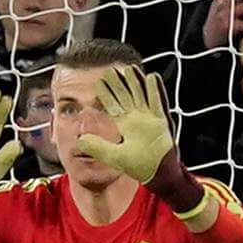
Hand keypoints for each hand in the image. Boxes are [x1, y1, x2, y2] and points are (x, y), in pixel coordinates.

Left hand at [71, 66, 177, 186]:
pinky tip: (151, 77)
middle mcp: (137, 119)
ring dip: (136, 82)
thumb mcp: (114, 156)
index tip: (98, 82)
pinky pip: (158, 102)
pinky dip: (155, 90)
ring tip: (129, 68)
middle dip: (119, 83)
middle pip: (127, 96)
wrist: (159, 173)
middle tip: (110, 69)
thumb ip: (98, 147)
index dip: (106, 94)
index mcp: (125, 125)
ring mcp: (150, 118)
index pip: (113, 106)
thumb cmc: (140, 166)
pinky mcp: (162, 121)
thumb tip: (79, 140)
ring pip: (142, 95)